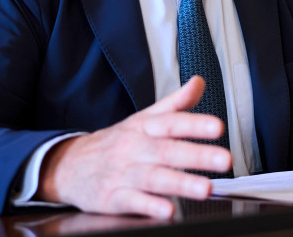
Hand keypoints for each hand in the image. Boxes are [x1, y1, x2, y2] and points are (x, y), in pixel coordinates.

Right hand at [36, 76, 232, 217]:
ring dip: (181, 183)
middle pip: (168, 150)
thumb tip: (200, 82)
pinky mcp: (112, 197)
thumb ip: (175, 103)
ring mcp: (123, 173)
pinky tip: (168, 210)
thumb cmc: (115, 142)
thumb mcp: (143, 118)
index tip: (218, 127)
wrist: (68, 165)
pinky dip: (150, 206)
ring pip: (154, 178)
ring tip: (205, 188)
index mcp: (144, 127)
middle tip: (224, 159)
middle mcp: (135, 148)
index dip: (195, 124)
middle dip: (197, 155)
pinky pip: (132, 202)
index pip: (172, 122)